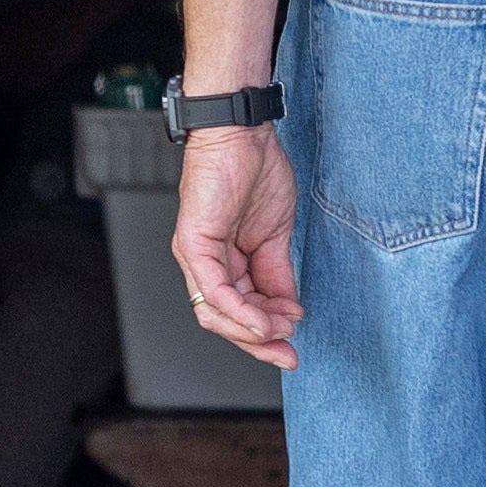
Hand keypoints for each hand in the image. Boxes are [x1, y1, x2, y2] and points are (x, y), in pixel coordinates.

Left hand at [172, 120, 302, 364]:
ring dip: (252, 330)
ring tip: (281, 331)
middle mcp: (204, 263)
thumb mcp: (276, 235)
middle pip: (224, 320)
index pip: (239, 311)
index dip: (266, 332)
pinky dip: (239, 310)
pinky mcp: (192, 243)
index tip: (292, 342)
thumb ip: (278, 275)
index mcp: (224, 262)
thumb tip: (288, 310)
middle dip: (259, 342)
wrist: (243, 133)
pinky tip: (263, 320)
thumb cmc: (255, 170)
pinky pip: (214, 289)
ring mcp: (195, 255)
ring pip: (215, 312)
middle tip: (287, 353)